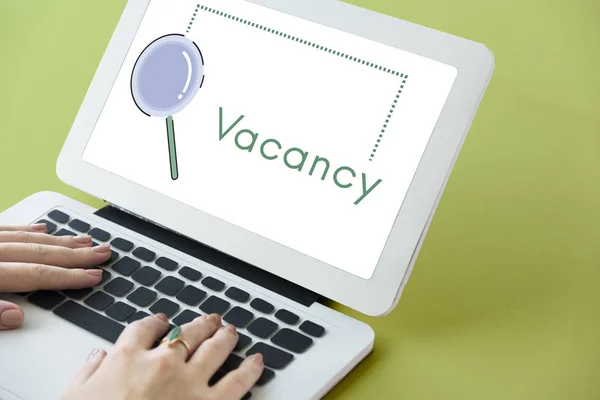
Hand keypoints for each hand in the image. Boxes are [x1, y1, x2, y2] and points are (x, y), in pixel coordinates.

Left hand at [0, 224, 111, 329]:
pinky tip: (43, 229)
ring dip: (59, 241)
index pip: (37, 275)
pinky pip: (7, 229)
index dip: (68, 276)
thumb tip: (16, 316)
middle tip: (101, 253)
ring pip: (28, 239)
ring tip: (84, 241)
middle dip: (76, 254)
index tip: (93, 276)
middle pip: (40, 253)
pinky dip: (27, 230)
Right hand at [62, 313, 263, 399]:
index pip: (145, 329)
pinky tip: (257, 361)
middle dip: (201, 324)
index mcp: (127, 359)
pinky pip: (237, 382)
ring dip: (225, 336)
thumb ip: (87, 374)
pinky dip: (250, 369)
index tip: (162, 321)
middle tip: (209, 320)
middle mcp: (162, 363)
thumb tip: (97, 357)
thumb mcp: (74, 398)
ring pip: (215, 348)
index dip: (156, 322)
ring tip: (231, 331)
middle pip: (187, 333)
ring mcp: (189, 382)